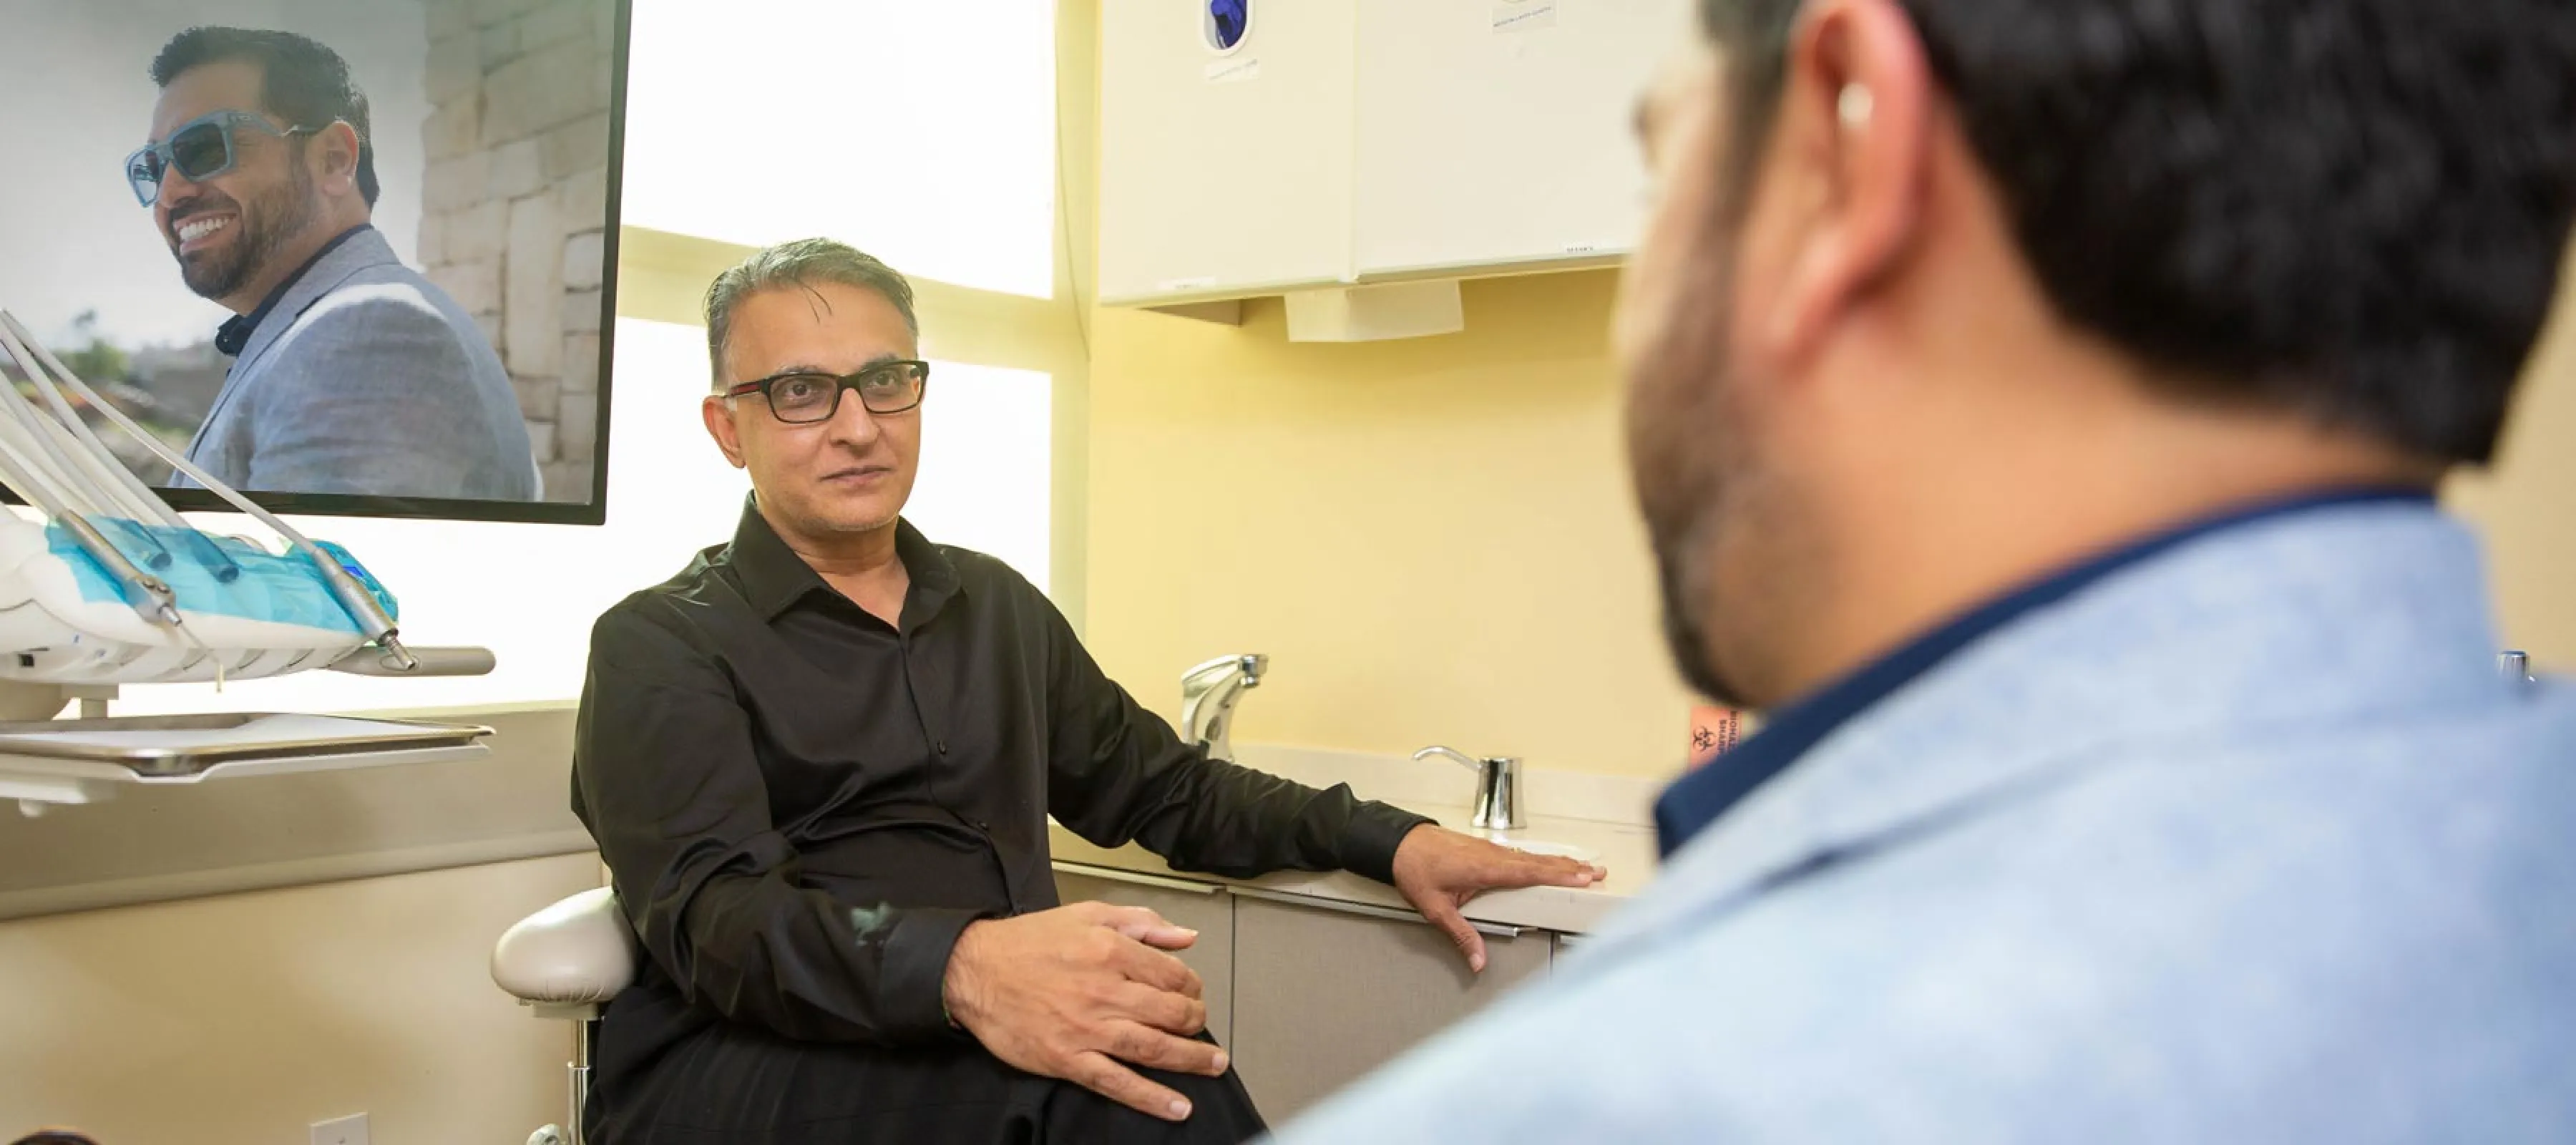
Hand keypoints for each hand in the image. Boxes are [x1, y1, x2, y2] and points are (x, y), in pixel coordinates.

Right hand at [942, 902, 1227, 1121]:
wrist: (974, 971)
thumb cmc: (1028, 942)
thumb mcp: (1087, 915)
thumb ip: (1142, 923)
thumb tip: (1185, 937)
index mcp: (1111, 951)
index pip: (1174, 975)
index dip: (1192, 986)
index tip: (1192, 993)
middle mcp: (1105, 990)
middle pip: (1172, 1013)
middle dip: (1197, 1022)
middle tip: (1202, 1028)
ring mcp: (1087, 1029)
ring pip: (1153, 1048)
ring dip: (1191, 1060)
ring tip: (1213, 1065)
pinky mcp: (1068, 1059)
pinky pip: (1117, 1083)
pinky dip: (1151, 1098)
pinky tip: (1177, 1106)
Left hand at [1390, 825, 1607, 972]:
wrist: (1398, 844)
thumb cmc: (1415, 870)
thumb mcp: (1435, 908)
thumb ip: (1460, 936)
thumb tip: (1477, 961)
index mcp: (1485, 868)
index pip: (1531, 872)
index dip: (1560, 874)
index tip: (1584, 876)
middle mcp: (1492, 856)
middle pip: (1539, 862)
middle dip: (1570, 867)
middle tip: (1598, 872)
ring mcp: (1489, 850)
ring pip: (1531, 857)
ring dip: (1558, 862)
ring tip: (1582, 867)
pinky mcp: (1484, 849)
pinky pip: (1519, 855)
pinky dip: (1540, 860)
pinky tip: (1547, 864)